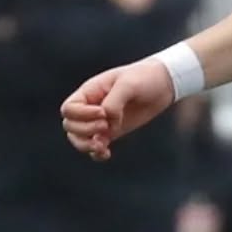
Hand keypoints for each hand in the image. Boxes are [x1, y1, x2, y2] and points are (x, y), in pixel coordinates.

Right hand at [61, 58, 175, 159]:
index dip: (81, 115)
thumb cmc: (143, 78)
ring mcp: (100, 121)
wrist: (163, 85)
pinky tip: (107, 153)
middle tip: (107, 125)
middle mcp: (90, 107)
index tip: (103, 112)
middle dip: (85, 130)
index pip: (69, 109)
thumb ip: (114, 102)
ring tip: (103, 146)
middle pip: (70, 126)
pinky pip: (95, 147)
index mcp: (89, 92)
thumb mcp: (128, 85)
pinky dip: (97, 154)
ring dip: (86, 145)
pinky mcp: (112, 132)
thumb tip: (107, 122)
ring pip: (79, 139)